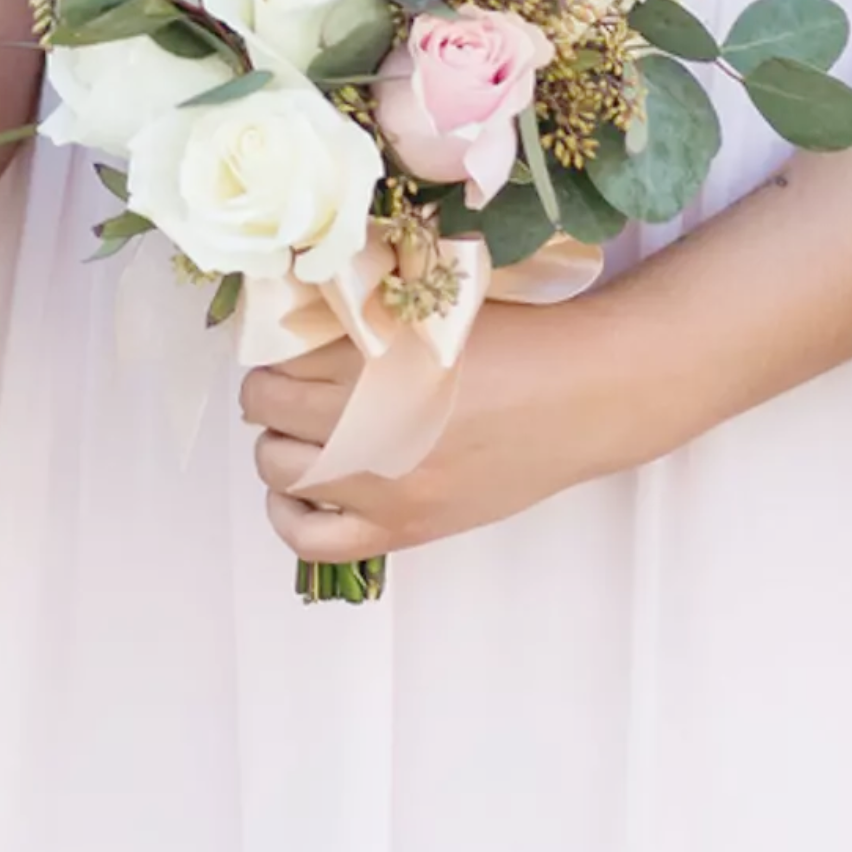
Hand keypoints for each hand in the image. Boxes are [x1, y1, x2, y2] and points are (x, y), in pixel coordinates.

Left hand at [241, 289, 657, 570]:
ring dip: (278, 446)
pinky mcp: (406, 528)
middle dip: (269, 394)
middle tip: (289, 385)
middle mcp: (370, 430)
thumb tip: (302, 318)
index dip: (276, 351)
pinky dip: (290, 515)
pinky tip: (299, 492)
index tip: (287, 350)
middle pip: (270, 412)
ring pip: (280, 472)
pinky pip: (313, 541)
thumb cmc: (517, 342)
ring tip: (299, 432)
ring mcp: (385, 488)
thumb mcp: (430, 309)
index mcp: (376, 365)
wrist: (582, 397)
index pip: (281, 360)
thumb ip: (367, 318)